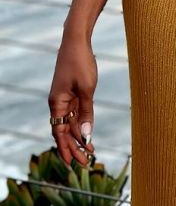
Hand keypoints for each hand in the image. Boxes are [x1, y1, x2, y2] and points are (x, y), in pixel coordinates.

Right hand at [48, 36, 96, 167]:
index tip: (71, 164)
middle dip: (73, 147)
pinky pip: (75, 113)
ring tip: (89, 152)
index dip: (65, 149)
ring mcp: (65, 98)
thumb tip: (86, 136)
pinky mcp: (73, 93)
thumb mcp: (87, 89)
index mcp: (56, 103)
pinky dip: (81, 124)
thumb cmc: (81, 63)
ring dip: (79, 137)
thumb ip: (86, 112)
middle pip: (64, 131)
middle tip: (84, 163)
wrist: (77, 42)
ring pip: (70, 123)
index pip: (59, 133)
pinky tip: (88, 134)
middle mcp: (58, 103)